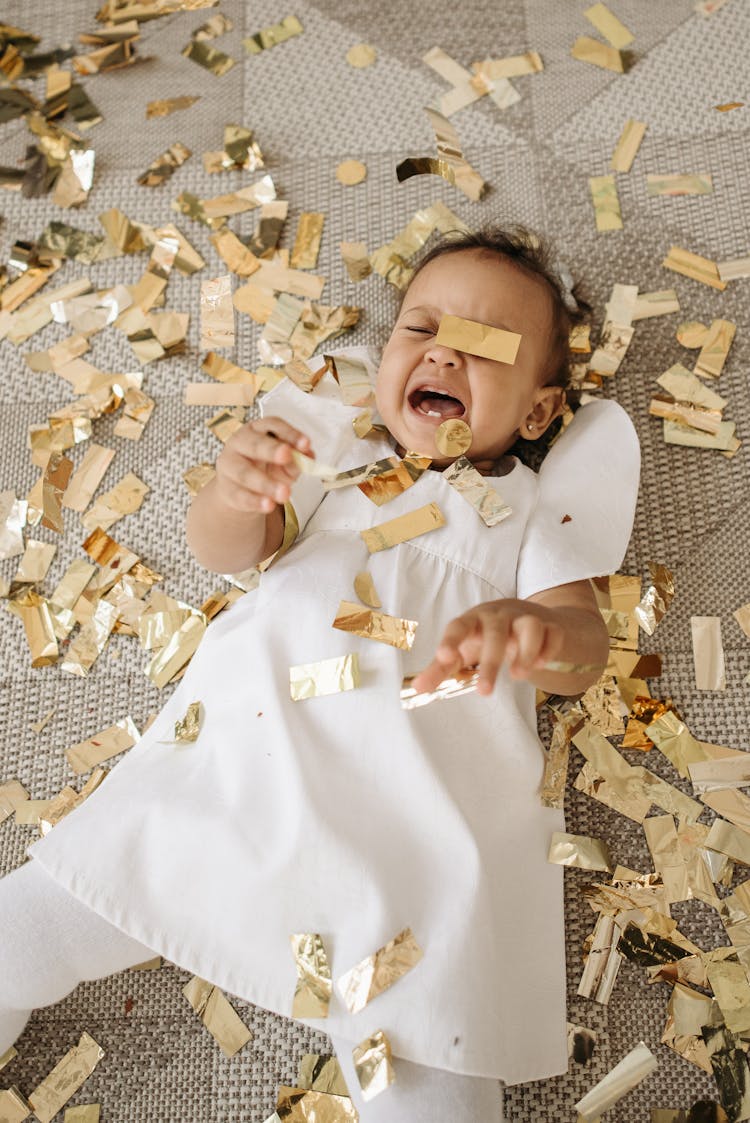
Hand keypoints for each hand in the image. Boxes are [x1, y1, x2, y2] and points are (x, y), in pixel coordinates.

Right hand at [214, 417, 312, 513]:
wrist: (241, 488)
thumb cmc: (266, 467)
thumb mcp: (285, 463)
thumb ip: (297, 459)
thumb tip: (309, 456)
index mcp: (257, 430)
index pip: (273, 425)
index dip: (290, 433)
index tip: (305, 443)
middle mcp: (240, 443)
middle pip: (255, 444)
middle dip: (272, 450)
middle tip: (287, 455)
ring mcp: (229, 465)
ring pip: (245, 473)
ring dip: (266, 484)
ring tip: (284, 493)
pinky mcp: (226, 488)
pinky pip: (240, 495)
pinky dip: (255, 502)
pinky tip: (268, 505)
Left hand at [412, 599, 564, 696]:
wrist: (529, 619)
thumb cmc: (486, 637)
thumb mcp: (463, 650)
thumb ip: (440, 669)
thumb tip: (417, 689)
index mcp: (474, 621)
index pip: (459, 626)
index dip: (450, 640)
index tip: (442, 658)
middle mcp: (500, 616)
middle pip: (495, 631)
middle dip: (490, 661)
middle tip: (484, 691)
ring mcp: (526, 619)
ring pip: (530, 626)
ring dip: (526, 652)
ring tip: (518, 676)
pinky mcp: (550, 627)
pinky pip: (553, 634)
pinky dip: (549, 650)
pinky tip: (541, 666)